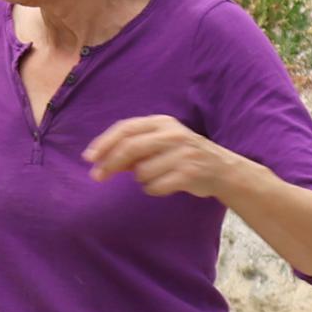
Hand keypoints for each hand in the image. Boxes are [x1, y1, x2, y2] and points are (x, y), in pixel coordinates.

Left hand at [83, 114, 248, 200]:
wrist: (222, 169)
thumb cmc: (182, 156)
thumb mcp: (160, 143)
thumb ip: (133, 147)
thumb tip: (98, 158)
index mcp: (162, 122)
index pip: (126, 128)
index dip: (104, 143)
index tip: (89, 157)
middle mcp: (173, 134)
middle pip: (130, 148)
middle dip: (109, 164)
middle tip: (97, 176)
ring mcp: (182, 153)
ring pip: (142, 172)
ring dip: (141, 179)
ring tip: (157, 176)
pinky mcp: (189, 173)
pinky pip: (155, 186)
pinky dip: (154, 189)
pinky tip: (166, 185)